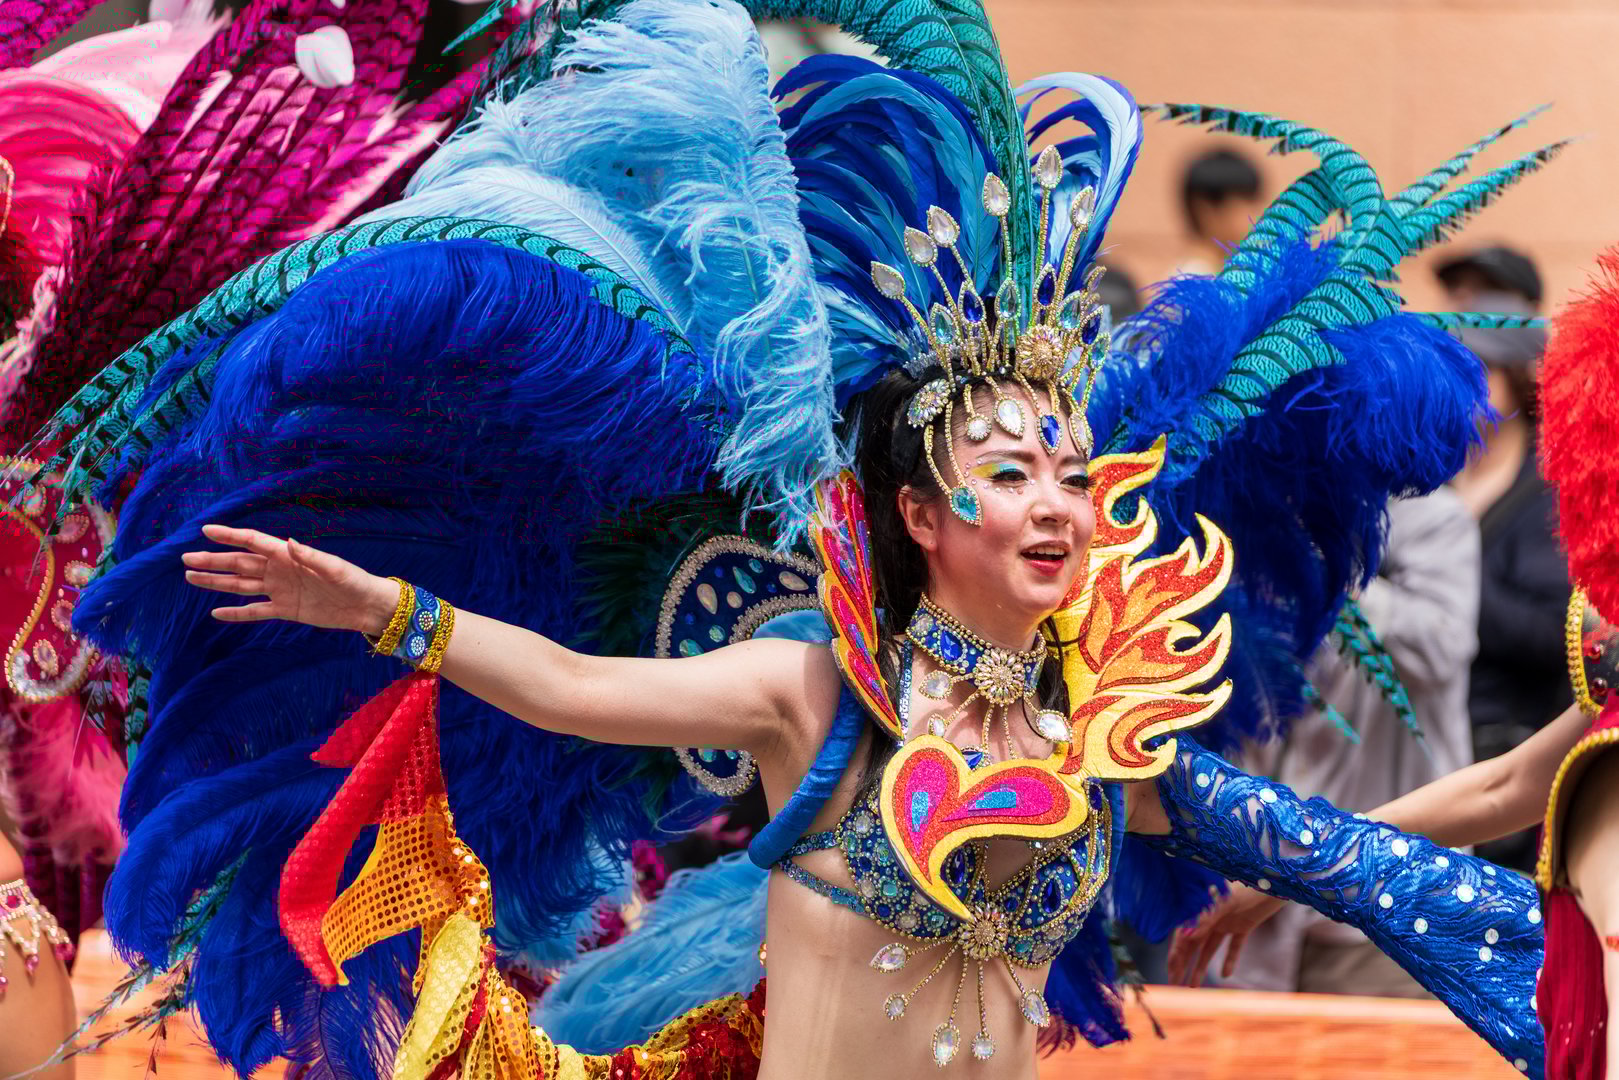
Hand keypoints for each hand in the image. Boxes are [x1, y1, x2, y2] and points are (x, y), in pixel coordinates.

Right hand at [182, 524, 397, 633]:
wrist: (366, 607)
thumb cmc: (354, 581)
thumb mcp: (335, 568)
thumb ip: (311, 556)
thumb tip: (288, 542)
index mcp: (289, 556)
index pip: (253, 542)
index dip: (230, 536)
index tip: (206, 530)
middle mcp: (280, 571)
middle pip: (240, 564)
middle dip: (213, 560)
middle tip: (185, 558)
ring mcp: (281, 591)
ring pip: (241, 585)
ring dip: (217, 582)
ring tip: (191, 577)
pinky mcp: (286, 610)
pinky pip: (256, 611)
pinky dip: (237, 613)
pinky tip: (216, 612)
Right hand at [1167, 882, 1285, 987]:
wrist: (1277, 880)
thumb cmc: (1250, 884)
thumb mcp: (1228, 901)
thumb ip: (1208, 916)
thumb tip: (1188, 936)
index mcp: (1203, 908)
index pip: (1184, 935)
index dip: (1176, 954)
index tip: (1170, 973)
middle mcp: (1212, 916)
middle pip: (1194, 944)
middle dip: (1184, 964)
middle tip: (1176, 984)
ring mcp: (1227, 921)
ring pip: (1210, 948)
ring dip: (1201, 966)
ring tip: (1193, 985)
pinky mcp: (1244, 925)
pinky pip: (1234, 945)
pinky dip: (1230, 959)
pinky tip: (1226, 975)